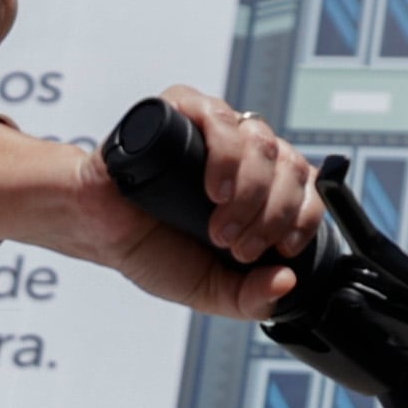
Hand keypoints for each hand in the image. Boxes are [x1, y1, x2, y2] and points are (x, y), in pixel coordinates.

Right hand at [81, 84, 322, 317]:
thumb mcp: (209, 288)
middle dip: (272, 216)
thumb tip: (286, 282)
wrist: (100, 228)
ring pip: (264, 143)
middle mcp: (244, 153)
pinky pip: (222, 119)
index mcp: (259, 186)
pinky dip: (227, 158)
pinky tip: (213, 189)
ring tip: (218, 227)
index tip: (282, 250)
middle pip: (291, 166)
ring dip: (252, 194)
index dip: (304, 218)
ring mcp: (217, 128)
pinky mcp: (185, 108)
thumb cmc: (150, 248)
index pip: (307, 187)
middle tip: (238, 247)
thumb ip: (249, 298)